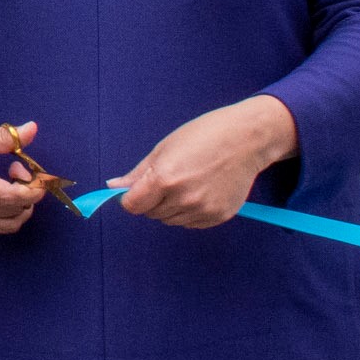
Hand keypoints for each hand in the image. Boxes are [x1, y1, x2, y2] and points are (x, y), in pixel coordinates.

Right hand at [0, 120, 50, 235]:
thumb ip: (5, 136)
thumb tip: (32, 129)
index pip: (10, 197)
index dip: (32, 189)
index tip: (38, 176)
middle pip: (14, 210)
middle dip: (28, 192)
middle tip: (19, 172)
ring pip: (11, 223)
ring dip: (22, 206)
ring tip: (14, 186)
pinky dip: (10, 215)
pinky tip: (4, 197)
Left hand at [113, 96, 297, 228]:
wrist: (247, 140)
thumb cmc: (204, 135)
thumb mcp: (164, 148)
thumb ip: (138, 174)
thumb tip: (113, 186)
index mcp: (165, 179)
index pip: (132, 206)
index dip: (130, 198)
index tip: (136, 190)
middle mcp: (183, 199)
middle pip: (151, 214)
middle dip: (151, 200)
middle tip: (168, 179)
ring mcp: (202, 210)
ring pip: (170, 220)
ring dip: (170, 207)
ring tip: (187, 182)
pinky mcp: (218, 217)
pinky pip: (191, 223)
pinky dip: (189, 212)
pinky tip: (200, 191)